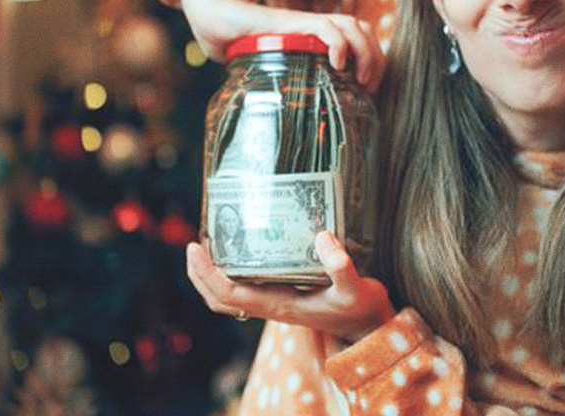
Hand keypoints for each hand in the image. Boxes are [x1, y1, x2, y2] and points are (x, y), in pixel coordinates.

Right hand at [178, 0, 383, 90]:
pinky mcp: (291, 23)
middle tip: (368, 86)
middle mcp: (317, 27)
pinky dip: (338, 43)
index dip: (374, 60)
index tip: (370, 90)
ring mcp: (306, 23)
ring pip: (351, 25)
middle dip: (375, 58)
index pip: (362, 37)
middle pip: (363, 30)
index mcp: (318, 37)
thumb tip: (294, 127)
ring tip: (359, 78)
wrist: (220, 20)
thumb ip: (289, 84)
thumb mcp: (275, 69)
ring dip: (364, 51)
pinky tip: (336, 63)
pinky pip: (325, 27)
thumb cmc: (245, 47)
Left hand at [185, 231, 394, 343]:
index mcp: (278, 305)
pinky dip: (231, 272)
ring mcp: (274, 302)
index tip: (195, 246)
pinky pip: (245, 288)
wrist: (369, 326)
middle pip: (219, 298)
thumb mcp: (357, 289)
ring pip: (229, 296)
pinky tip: (239, 249)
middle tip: (195, 242)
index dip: (207, 273)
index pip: (228, 294)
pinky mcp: (282, 295)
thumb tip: (322, 237)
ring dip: (211, 274)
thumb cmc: (361, 309)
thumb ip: (341, 267)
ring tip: (209, 243)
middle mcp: (270, 305)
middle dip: (200, 274)